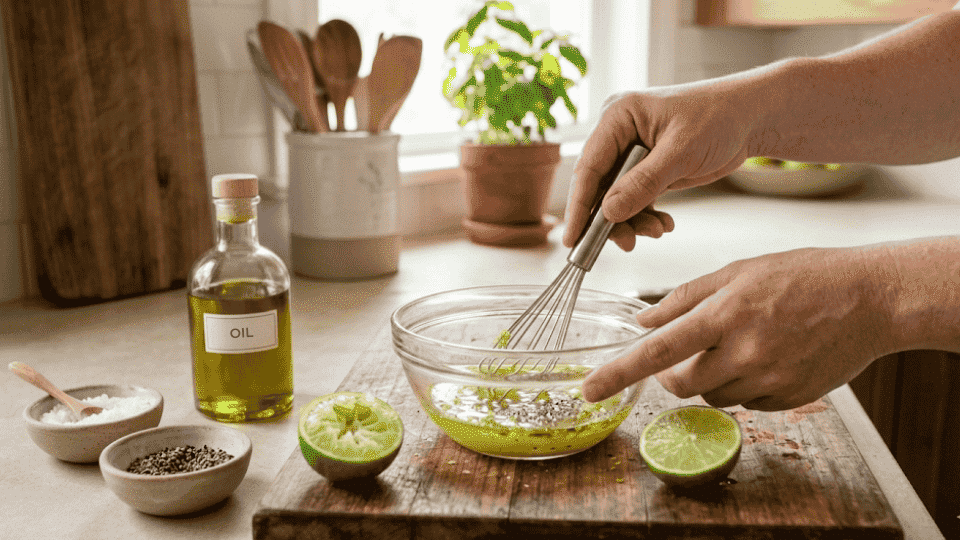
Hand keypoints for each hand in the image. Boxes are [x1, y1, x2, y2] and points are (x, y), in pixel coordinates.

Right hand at [563, 84, 761, 250]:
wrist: (753, 116)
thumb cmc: (720, 116)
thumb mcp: (680, 152)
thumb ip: (642, 183)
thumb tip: (608, 212)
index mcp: (617, 116)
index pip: (588, 166)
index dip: (579, 205)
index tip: (573, 237)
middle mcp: (619, 134)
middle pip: (598, 186)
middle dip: (611, 218)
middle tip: (626, 242)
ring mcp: (632, 152)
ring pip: (616, 198)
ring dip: (632, 220)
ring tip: (655, 231)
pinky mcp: (647, 168)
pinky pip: (635, 199)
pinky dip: (646, 216)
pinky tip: (663, 224)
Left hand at [582, 247, 896, 410]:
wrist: (872, 299)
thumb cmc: (804, 275)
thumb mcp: (739, 270)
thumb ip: (686, 297)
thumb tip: (642, 322)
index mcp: (726, 314)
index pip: (658, 352)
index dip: (618, 372)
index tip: (588, 389)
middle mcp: (745, 352)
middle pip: (680, 383)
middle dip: (671, 373)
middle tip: (688, 350)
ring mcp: (769, 380)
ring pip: (713, 395)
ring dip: (712, 375)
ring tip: (745, 341)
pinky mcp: (789, 399)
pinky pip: (746, 401)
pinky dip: (744, 383)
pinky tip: (770, 354)